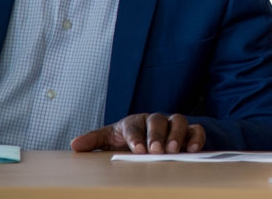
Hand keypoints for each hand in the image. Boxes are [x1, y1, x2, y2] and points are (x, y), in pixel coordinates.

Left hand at [71, 113, 205, 153]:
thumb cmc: (127, 141)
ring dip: (177, 135)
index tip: (137, 150)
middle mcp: (154, 120)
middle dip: (157, 135)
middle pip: (157, 120)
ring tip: (174, 151)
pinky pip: (196, 130)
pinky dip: (196, 137)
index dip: (136, 137)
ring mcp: (173, 125)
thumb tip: (74, 145)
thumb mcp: (110, 140)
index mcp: (133, 122)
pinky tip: (193, 149)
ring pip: (179, 120)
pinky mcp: (189, 132)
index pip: (133, 126)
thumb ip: (94, 141)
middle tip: (156, 151)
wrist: (148, 140)